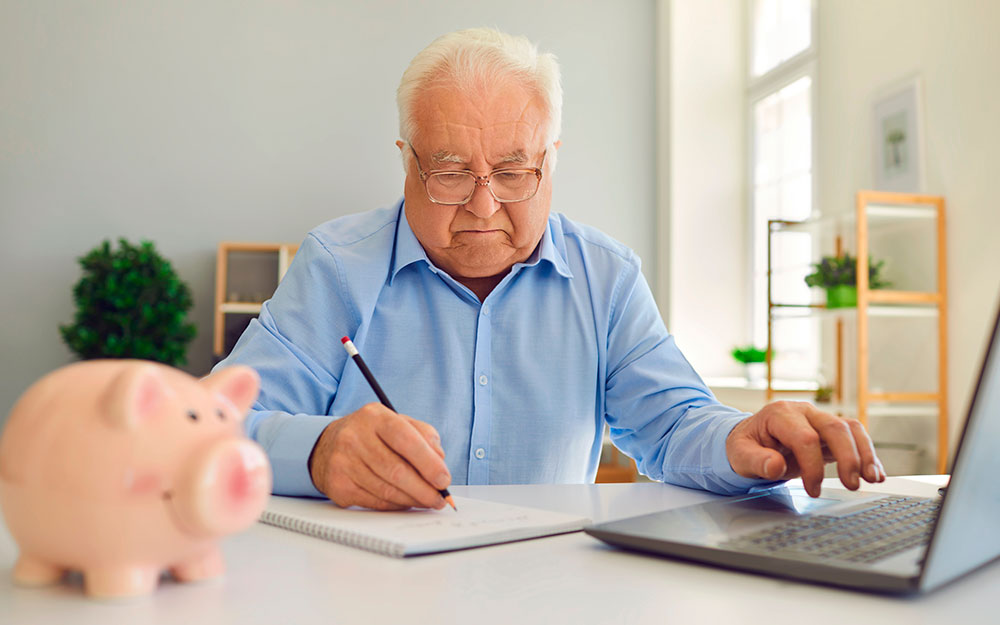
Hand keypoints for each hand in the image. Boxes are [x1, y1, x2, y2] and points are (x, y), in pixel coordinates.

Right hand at [309, 403, 450, 509]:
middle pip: (396, 470)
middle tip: (439, 498)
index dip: (429, 463)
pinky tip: (406, 502)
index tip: (443, 479)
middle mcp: (355, 437)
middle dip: (424, 489)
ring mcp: (343, 462)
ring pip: (387, 490)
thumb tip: (440, 463)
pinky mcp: (338, 485)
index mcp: (375, 417)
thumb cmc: (371, 435)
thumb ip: (424, 436)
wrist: (327, 445)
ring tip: (427, 501)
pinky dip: (396, 505)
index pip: (406, 439)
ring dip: (412, 500)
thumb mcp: (397, 422)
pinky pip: (375, 501)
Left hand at [726, 400, 885, 496]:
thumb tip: (774, 467)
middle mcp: (803, 412)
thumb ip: (756, 461)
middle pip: (835, 428)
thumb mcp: (740, 454)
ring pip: (850, 429)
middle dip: (848, 457)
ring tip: (873, 479)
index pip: (805, 437)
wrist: (750, 439)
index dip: (812, 466)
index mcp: (779, 414)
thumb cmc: (745, 445)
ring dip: (864, 453)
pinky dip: (867, 455)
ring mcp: (818, 420)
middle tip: (851, 485)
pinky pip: (854, 437)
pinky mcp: (829, 433)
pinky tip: (874, 474)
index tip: (812, 489)